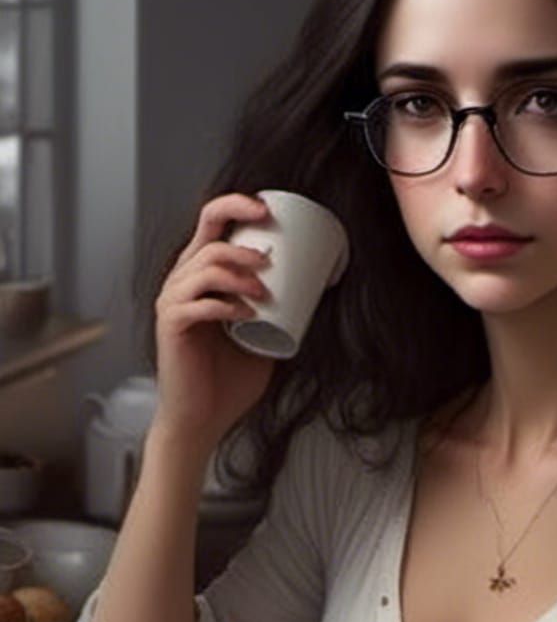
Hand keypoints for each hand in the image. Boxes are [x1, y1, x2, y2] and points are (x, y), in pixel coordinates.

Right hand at [152, 193, 276, 452]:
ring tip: (264, 293)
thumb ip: (282, 308)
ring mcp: (174, 301)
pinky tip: (246, 316)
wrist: (205, 416)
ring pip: (204, 265)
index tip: (269, 210)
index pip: (213, 222)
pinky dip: (225, 306)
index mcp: (204, 273)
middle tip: (270, 257)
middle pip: (207, 230)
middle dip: (242, 231)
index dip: (237, 205)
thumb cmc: (229, 377)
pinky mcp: (171, 326)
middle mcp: (184, 280)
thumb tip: (321, 287)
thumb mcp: (266, 332)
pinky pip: (195, 304)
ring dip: (239, 273)